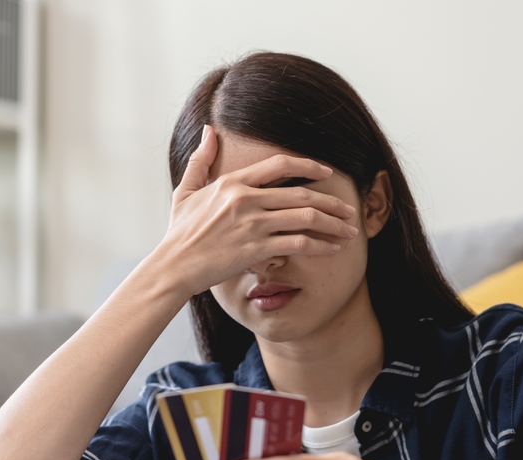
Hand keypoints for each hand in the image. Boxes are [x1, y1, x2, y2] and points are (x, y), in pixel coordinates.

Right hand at [157, 125, 358, 296]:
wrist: (173, 266)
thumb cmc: (179, 233)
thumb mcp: (185, 190)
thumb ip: (200, 160)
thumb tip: (208, 130)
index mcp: (232, 182)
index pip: (279, 165)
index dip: (308, 166)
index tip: (327, 173)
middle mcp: (246, 199)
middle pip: (301, 193)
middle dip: (331, 201)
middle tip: (348, 209)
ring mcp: (252, 224)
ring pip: (306, 217)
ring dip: (333, 224)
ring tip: (349, 230)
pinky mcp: (256, 249)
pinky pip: (298, 243)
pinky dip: (321, 245)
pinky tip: (333, 249)